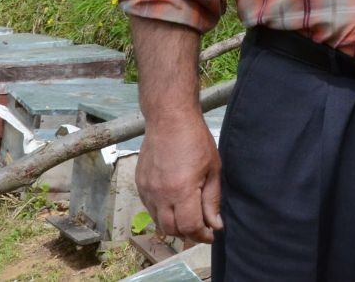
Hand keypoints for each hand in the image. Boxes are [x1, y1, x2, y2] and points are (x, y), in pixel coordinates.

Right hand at [136, 110, 223, 243]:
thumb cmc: (196, 140)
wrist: (169, 118)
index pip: (189, 227)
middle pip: (171, 230)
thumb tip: (215, 225)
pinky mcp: (139, 184)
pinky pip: (150, 209)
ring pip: (158, 222)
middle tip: (200, 227)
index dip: (202, 235)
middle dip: (188, 233)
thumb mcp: (212, 169)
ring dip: (173, 224)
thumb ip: (212, 200)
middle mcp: (161, 195)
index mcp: (181, 191)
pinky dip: (162, 212)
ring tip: (187, 215)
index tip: (211, 234)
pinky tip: (173, 202)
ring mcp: (147, 190)